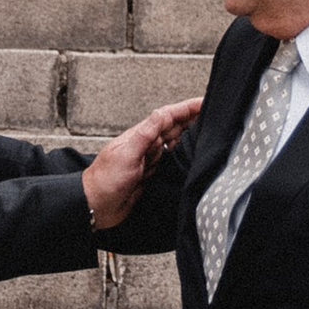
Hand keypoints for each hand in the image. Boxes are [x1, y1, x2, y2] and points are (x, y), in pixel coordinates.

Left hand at [82, 96, 202, 227]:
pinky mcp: (151, 175)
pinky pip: (170, 162)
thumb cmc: (105, 181)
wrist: (95, 206)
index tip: (203, 102)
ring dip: (189, 136)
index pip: (167, 117)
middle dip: (192, 119)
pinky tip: (190, 156)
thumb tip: (163, 113)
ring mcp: (149, 161)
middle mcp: (146, 146)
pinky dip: (181, 157)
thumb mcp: (127, 153)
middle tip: (212, 113)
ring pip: (174, 144)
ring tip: (206, 130)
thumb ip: (146, 134)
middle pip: (174, 128)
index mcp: (140, 137)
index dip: (186, 109)